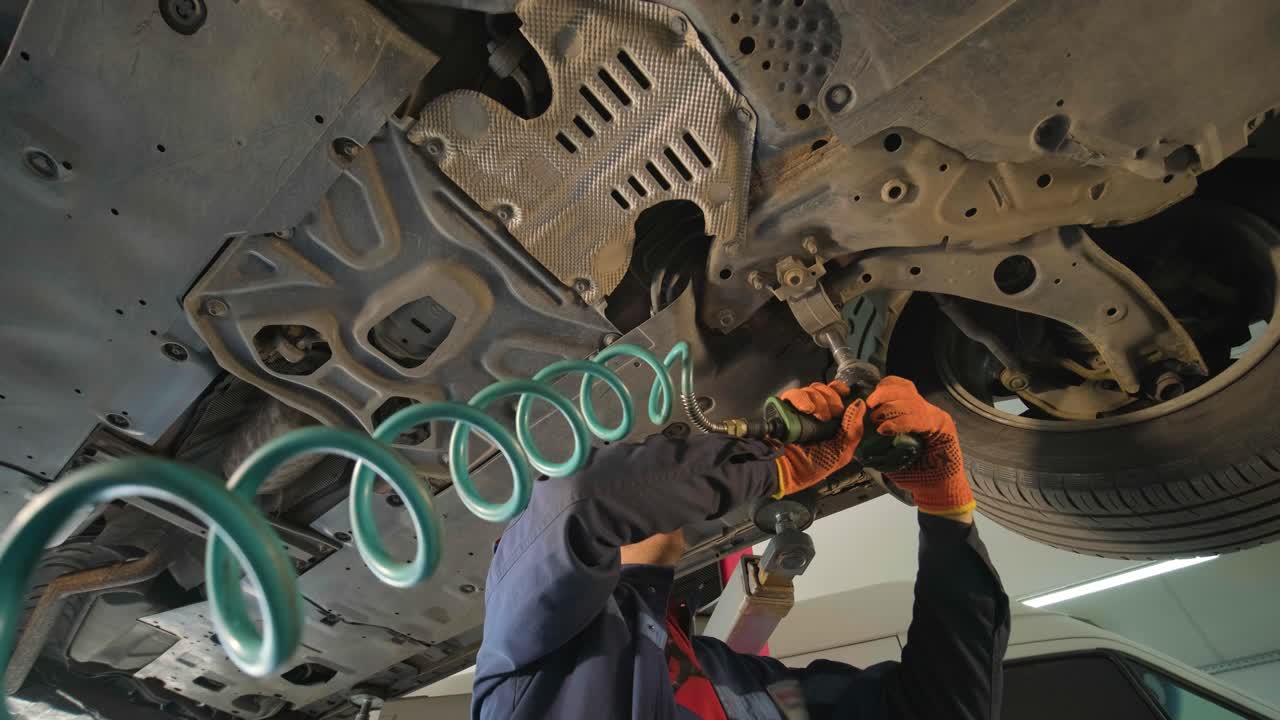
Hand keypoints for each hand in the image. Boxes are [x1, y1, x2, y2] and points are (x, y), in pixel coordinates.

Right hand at [773, 381, 865, 496]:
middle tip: (831, 415)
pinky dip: (801, 399)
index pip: (835, 394)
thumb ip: (854, 430)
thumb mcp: (841, 453)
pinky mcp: (782, 408)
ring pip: (810, 390)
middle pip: (824, 389)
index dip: (840, 390)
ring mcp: (797, 408)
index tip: (845, 393)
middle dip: (832, 399)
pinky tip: (806, 409)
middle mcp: (813, 411)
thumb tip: (860, 404)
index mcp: (829, 420)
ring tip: (818, 417)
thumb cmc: (813, 467)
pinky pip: (793, 394)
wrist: (787, 472)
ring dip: (819, 401)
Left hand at [867, 377, 974, 518]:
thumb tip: (853, 426)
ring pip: (911, 401)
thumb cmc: (910, 472)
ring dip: (890, 408)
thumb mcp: (886, 451)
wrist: (933, 489)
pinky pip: (919, 418)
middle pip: (905, 389)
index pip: (900, 386)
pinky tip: (886, 429)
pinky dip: (900, 422)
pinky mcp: (943, 426)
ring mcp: (935, 416)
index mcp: (912, 410)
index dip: (884, 387)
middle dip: (884, 394)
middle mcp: (925, 409)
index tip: (868, 398)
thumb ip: (875, 437)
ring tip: (876, 422)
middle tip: (869, 404)